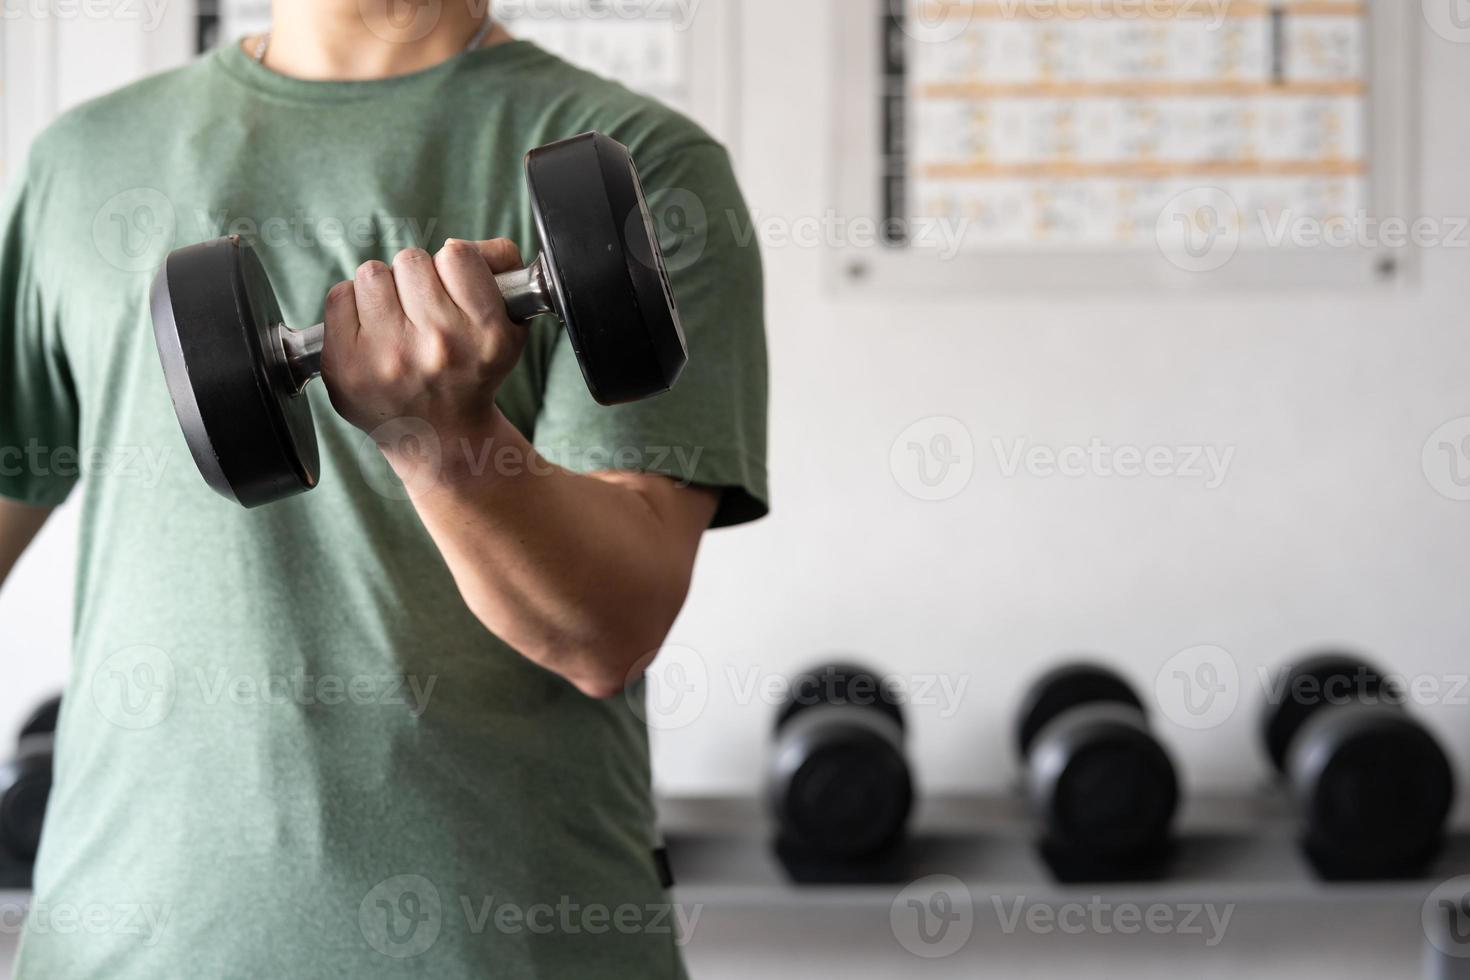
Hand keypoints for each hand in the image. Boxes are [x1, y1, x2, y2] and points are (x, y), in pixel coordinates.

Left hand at [321, 239, 527, 479]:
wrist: (440, 438)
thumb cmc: (472, 372)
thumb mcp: (509, 329)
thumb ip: (503, 273)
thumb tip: (486, 245)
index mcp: (483, 334)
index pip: (457, 254)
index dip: (454, 265)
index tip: (453, 288)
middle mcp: (439, 346)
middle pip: (411, 260)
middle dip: (417, 279)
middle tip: (423, 310)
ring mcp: (388, 357)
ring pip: (373, 273)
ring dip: (384, 289)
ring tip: (396, 320)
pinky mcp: (346, 366)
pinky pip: (339, 296)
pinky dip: (353, 307)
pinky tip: (371, 332)